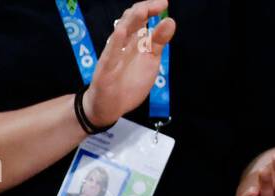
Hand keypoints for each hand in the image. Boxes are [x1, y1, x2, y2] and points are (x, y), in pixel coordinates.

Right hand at [82, 1, 176, 128]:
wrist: (110, 107)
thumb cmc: (129, 83)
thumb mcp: (150, 61)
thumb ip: (158, 42)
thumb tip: (170, 20)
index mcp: (133, 40)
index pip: (140, 17)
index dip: (151, 7)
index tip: (164, 4)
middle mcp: (121, 44)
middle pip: (129, 19)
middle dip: (144, 9)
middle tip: (159, 5)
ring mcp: (112, 56)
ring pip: (118, 33)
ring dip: (131, 20)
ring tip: (143, 10)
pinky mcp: (104, 71)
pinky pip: (109, 55)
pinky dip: (115, 43)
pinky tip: (122, 32)